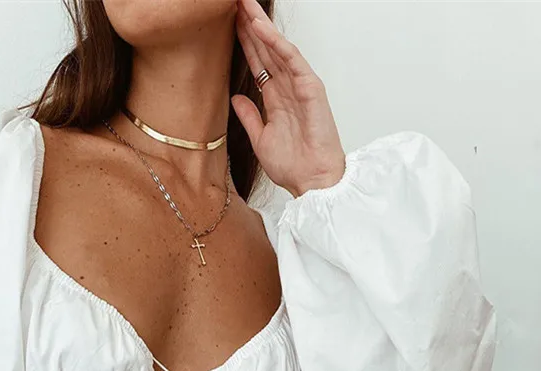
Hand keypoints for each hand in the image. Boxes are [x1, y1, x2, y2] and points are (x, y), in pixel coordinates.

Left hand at [232, 0, 346, 197]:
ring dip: (260, 26)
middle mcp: (288, 89)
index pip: (258, 63)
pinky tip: (260, 27)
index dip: (244, 43)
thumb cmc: (294, 167)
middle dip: (250, 26)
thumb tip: (236, 99)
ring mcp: (300, 87)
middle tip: (235, 3)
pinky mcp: (311, 88)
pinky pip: (292, 59)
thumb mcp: (261, 140)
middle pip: (266, 49)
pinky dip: (276, 42)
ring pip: (277, 48)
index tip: (228, 23)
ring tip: (244, 5)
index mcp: (277, 100)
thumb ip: (249, 117)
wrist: (312, 182)